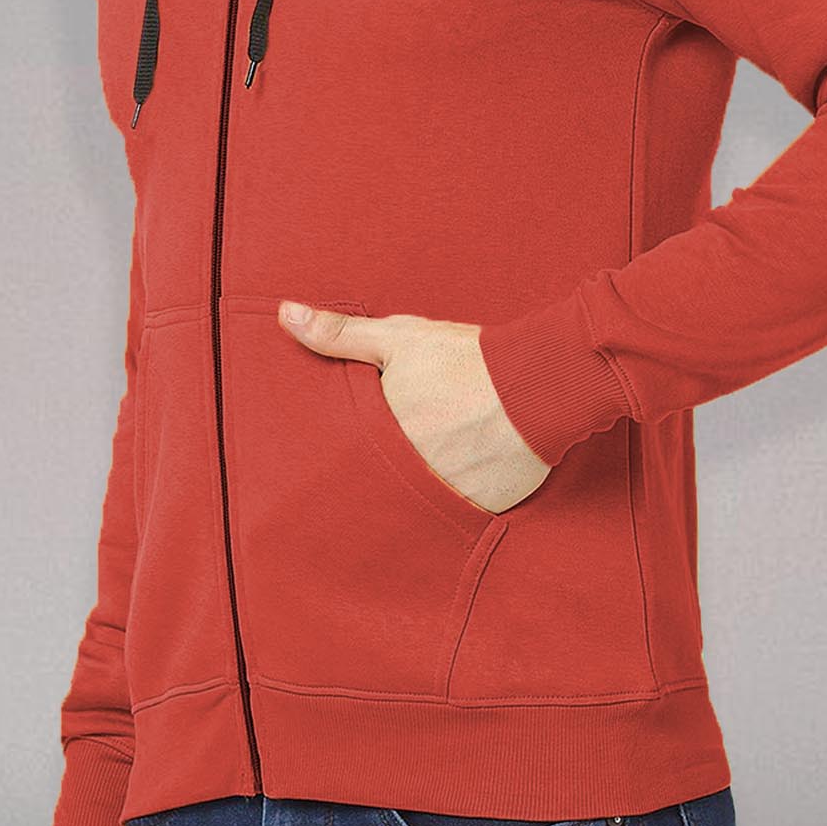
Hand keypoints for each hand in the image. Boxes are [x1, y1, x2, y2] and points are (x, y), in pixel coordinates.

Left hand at [277, 302, 552, 513]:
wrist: (541, 381)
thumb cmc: (466, 358)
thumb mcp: (399, 338)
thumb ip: (339, 333)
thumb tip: (285, 314)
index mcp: (382, 440)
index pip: (350, 459)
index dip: (352, 452)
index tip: (353, 449)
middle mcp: (410, 477)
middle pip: (385, 483)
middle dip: (385, 474)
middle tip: (403, 455)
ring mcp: (447, 498)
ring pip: (421, 501)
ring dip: (421, 487)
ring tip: (433, 466)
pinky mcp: (483, 509)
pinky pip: (461, 510)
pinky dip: (459, 497)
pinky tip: (464, 475)